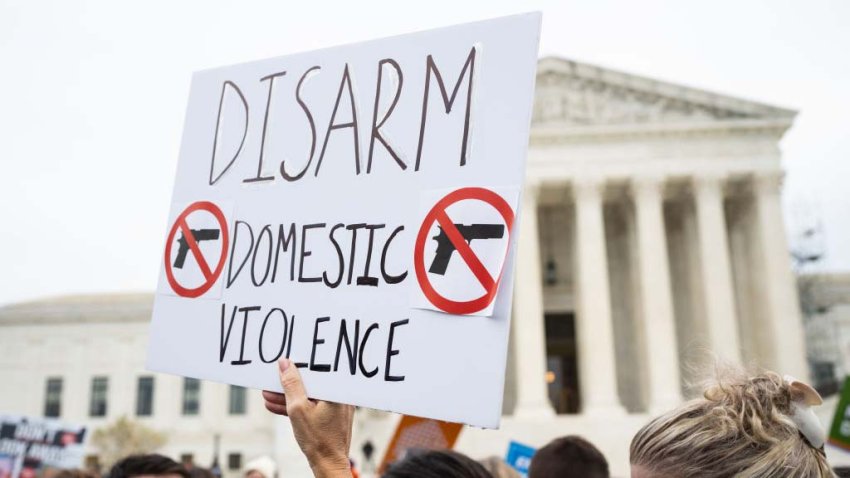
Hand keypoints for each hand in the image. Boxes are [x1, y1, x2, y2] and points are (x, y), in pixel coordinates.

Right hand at [262, 358, 354, 477]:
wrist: (328, 465)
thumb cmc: (317, 440)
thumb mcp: (298, 409)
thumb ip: (291, 385)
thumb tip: (285, 364)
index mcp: (337, 390)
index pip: (317, 370)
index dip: (298, 366)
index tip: (283, 364)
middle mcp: (340, 395)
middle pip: (311, 382)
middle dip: (289, 383)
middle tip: (271, 380)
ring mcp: (335, 406)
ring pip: (309, 395)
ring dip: (288, 396)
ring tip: (267, 395)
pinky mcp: (330, 416)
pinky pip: (311, 405)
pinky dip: (296, 406)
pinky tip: (275, 406)